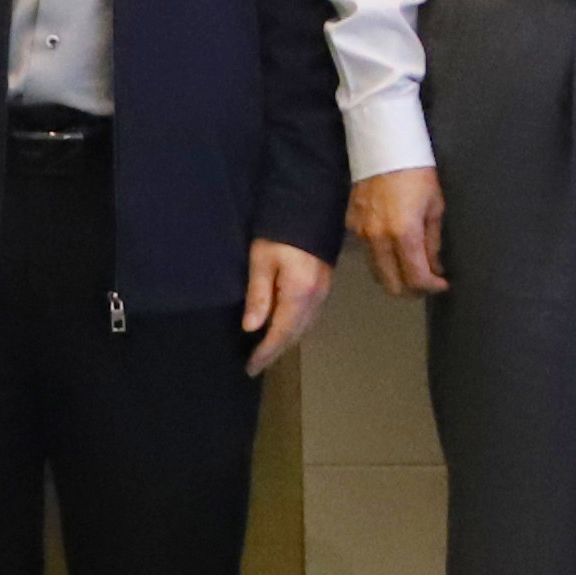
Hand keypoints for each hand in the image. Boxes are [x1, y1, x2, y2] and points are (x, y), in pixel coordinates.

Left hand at [241, 239, 334, 377]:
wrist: (310, 205)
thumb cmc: (280, 231)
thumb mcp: (262, 260)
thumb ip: (258, 295)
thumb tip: (251, 328)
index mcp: (299, 294)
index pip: (280, 333)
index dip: (265, 353)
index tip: (250, 368)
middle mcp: (315, 299)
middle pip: (295, 335)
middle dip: (275, 352)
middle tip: (256, 365)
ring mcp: (323, 292)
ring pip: (305, 328)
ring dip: (286, 342)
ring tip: (267, 351)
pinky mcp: (324, 285)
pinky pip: (310, 317)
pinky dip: (296, 328)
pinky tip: (284, 328)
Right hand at [349, 169, 448, 298]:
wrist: (383, 145)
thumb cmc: (417, 171)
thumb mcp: (435, 206)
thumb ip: (433, 242)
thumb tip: (435, 268)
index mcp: (403, 233)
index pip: (415, 278)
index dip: (431, 287)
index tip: (441, 284)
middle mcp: (378, 238)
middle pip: (391, 284)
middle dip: (412, 289)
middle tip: (426, 281)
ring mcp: (361, 232)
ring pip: (376, 272)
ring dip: (395, 277)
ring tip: (412, 268)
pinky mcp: (351, 224)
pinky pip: (366, 253)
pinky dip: (381, 259)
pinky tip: (394, 249)